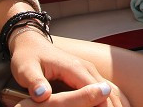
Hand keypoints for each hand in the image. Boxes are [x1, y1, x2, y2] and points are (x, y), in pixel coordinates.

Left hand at [9, 30, 129, 106]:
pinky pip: (105, 88)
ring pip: (110, 89)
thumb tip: (43, 94)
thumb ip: (35, 82)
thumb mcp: (26, 70)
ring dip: (116, 103)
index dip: (103, 105)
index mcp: (74, 68)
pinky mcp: (87, 74)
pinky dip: (112, 98)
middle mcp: (86, 68)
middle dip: (114, 106)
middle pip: (108, 90)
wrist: (31, 43)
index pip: (95, 90)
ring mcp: (88, 70)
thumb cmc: (27, 57)